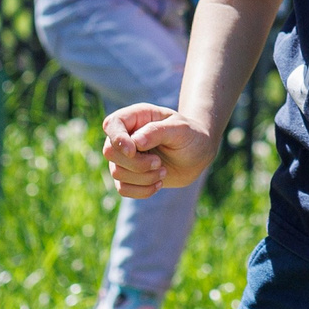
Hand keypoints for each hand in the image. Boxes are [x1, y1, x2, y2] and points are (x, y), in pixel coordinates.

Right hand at [102, 101, 216, 197]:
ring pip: (117, 173)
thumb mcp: (180, 129)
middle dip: (136, 163)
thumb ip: (157, 131)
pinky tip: (158, 184)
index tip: (133, 151)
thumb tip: (135, 142)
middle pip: (110, 152)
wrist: (197, 155)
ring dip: (143, 177)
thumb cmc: (190, 136)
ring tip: (163, 171)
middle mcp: (125, 136)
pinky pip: (123, 189)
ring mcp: (124, 157)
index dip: (117, 139)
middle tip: (159, 163)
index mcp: (135, 117)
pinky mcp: (129, 176)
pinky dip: (142, 190)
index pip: (111, 124)